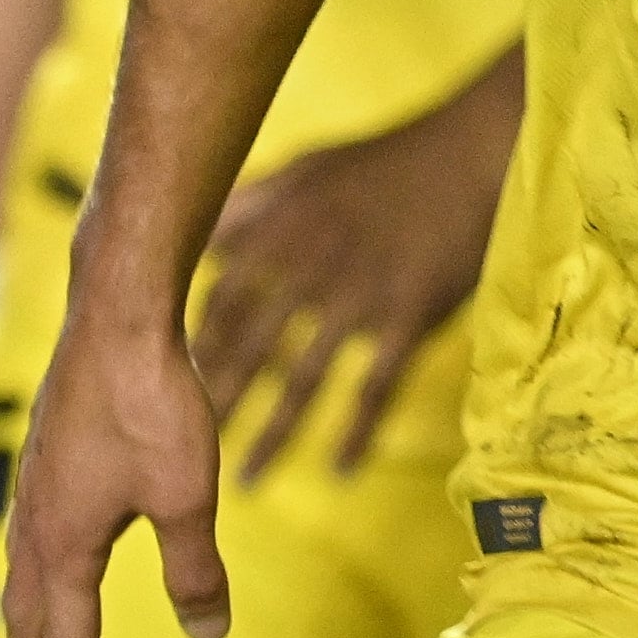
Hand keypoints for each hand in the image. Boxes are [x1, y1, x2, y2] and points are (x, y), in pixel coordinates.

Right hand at [4, 307, 225, 637]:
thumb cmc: (152, 401)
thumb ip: (194, 570)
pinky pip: (27, 525)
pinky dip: (31, 562)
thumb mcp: (186, 496)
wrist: (118, 311)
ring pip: (21, 567)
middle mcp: (36, 517)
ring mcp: (35, 478)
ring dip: (26, 616)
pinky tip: (47, 546)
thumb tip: (207, 633)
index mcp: (64, 543)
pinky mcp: (46, 446)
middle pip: (26, 612)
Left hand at [189, 55, 517, 483]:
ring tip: (244, 482)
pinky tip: (339, 470)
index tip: (170, 389)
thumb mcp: (305, 169)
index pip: (218, 300)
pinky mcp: (408, 315)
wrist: (467, 155)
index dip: (193, 348)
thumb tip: (200, 238)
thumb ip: (251, 205)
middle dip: (215, 405)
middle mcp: (309, 265)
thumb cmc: (381, 163)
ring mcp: (359, 294)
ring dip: (272, 436)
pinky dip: (355, 432)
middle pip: (248, 349)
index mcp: (280, 229)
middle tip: (183, 459)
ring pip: (303, 380)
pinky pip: (375, 386)